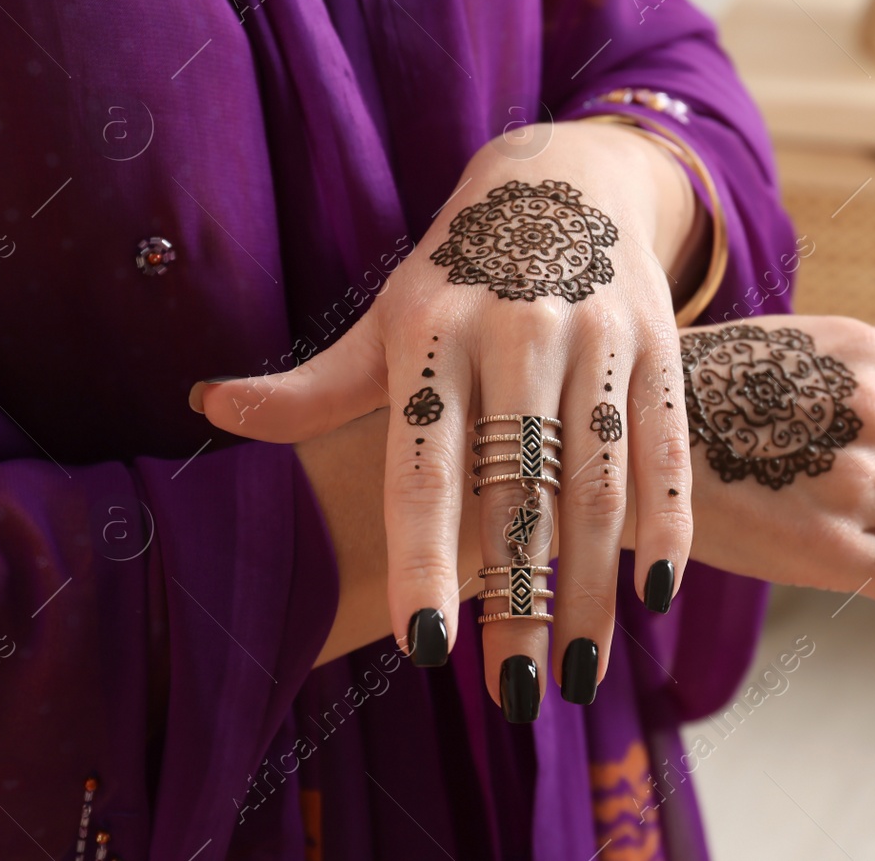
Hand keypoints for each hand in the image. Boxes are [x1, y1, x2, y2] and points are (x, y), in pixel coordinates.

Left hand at [193, 121, 700, 719]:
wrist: (564, 177)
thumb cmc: (458, 271)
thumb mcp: (385, 317)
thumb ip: (314, 385)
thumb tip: (208, 407)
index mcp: (433, 333)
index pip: (426, 466)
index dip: (426, 556)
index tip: (427, 645)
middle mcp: (517, 332)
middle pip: (519, 490)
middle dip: (520, 599)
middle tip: (516, 697)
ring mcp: (596, 336)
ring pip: (597, 482)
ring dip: (593, 584)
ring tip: (577, 673)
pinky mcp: (658, 342)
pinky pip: (663, 445)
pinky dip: (666, 521)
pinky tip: (652, 594)